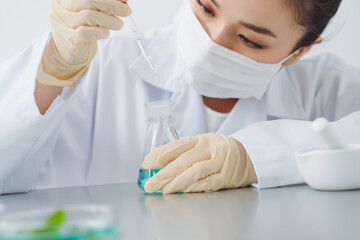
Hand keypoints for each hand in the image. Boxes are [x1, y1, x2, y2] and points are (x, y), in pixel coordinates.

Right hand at [37, 0, 131, 86]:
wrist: (67, 48)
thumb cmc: (81, 26)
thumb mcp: (90, 11)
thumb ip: (102, 5)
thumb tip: (123, 1)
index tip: (123, 1)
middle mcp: (61, 8)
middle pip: (89, 0)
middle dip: (112, 5)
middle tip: (127, 11)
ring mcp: (63, 23)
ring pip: (89, 16)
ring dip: (110, 21)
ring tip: (118, 25)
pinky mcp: (69, 39)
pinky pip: (85, 33)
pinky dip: (101, 32)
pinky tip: (106, 33)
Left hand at [143, 133, 257, 193]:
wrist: (246, 156)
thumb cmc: (218, 151)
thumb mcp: (202, 145)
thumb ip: (184, 152)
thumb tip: (157, 164)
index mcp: (201, 139)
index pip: (177, 145)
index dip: (160, 153)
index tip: (146, 163)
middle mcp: (209, 148)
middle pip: (183, 160)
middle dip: (164, 173)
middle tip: (151, 183)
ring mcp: (219, 161)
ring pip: (195, 172)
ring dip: (177, 182)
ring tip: (164, 190)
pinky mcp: (226, 175)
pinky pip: (208, 182)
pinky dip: (194, 187)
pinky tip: (183, 191)